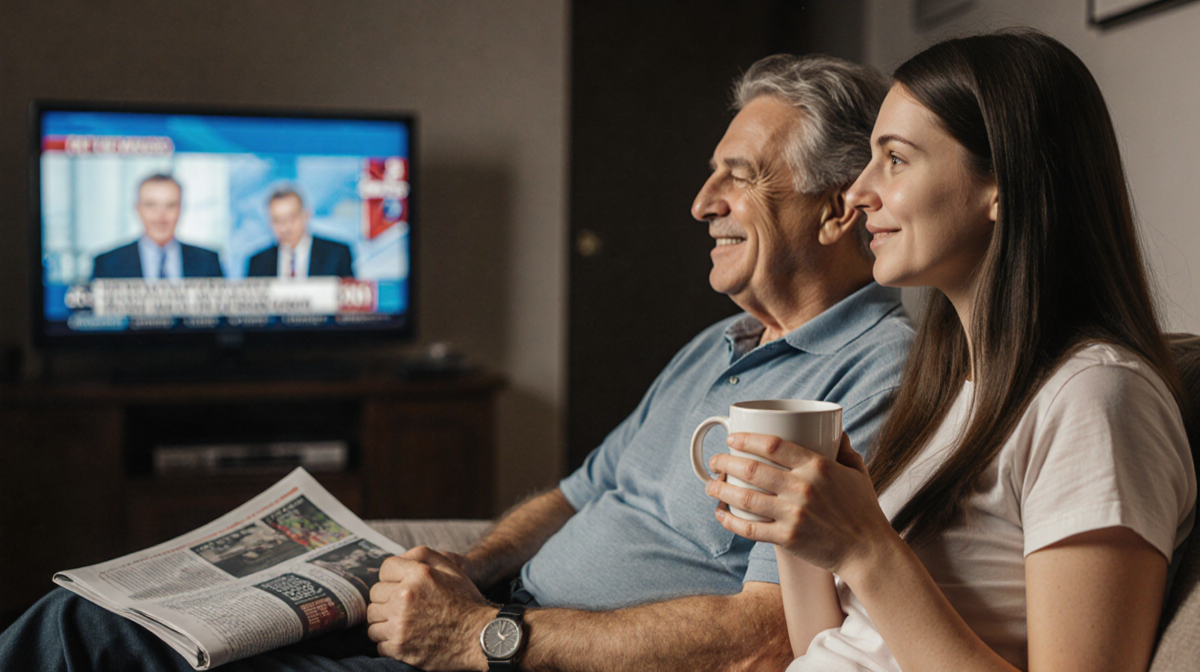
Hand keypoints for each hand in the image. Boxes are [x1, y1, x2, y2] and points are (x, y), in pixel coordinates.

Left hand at [366, 546, 495, 670]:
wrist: (479, 637)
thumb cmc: (465, 601)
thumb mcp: (451, 568)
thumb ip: (423, 555)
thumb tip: (399, 558)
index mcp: (417, 575)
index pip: (385, 569)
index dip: (393, 577)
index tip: (401, 586)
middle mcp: (404, 597)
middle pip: (375, 595)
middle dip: (387, 599)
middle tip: (403, 606)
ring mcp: (400, 624)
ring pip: (373, 620)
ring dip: (385, 621)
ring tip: (403, 623)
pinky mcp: (399, 647)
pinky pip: (378, 643)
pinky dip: (389, 642)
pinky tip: (405, 638)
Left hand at [705, 432, 894, 574]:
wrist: (868, 551)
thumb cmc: (863, 509)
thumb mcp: (857, 471)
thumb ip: (844, 448)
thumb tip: (836, 428)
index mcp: (817, 466)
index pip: (772, 445)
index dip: (745, 439)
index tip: (731, 439)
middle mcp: (802, 488)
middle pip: (751, 469)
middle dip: (725, 462)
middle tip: (715, 461)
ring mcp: (794, 514)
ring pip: (745, 498)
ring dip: (720, 490)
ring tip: (709, 485)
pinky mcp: (788, 538)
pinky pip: (750, 529)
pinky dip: (730, 521)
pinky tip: (720, 514)